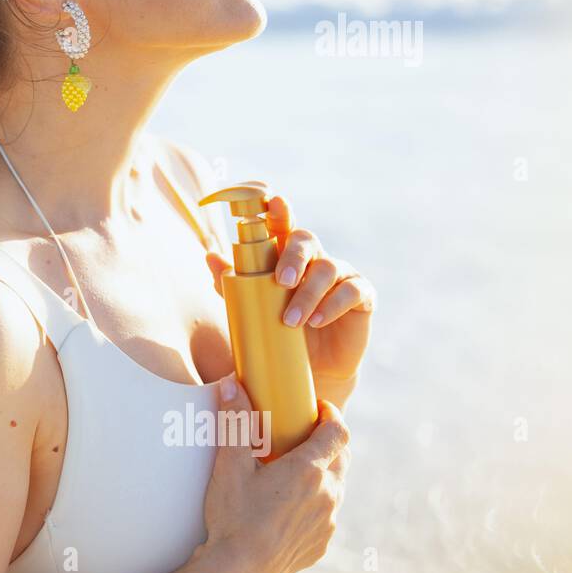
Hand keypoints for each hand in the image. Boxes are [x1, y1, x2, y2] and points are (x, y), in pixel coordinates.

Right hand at [196, 377, 350, 572]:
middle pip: (341, 457)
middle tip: (299, 436)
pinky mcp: (322, 542)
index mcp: (309, 470)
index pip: (338, 432)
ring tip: (290, 472)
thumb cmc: (234, 517)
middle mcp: (328, 494)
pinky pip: (326, 515)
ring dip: (320, 474)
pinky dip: (314, 503)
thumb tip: (232, 383)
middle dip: (326, 442)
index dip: (331, 415)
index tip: (317, 408)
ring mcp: (328, 521)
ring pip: (335, 487)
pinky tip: (287, 506)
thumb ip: (235, 421)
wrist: (238, 570)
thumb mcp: (229, 465)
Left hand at [205, 194, 374, 386]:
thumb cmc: (279, 334)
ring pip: (327, 269)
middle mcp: (314, 259)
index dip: (279, 212)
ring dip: (307, 294)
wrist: (311, 371)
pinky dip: (332, 304)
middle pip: (306, 240)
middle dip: (293, 256)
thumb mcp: (253, 310)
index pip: (282, 227)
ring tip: (291, 321)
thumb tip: (211, 257)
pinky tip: (317, 320)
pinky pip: (352, 291)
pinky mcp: (362, 296)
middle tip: (281, 282)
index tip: (273, 201)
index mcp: (287, 257)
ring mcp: (341, 275)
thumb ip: (233, 284)